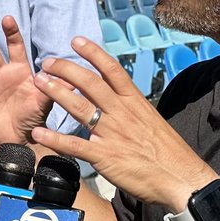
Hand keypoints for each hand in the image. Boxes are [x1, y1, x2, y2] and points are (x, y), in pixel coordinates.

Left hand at [29, 36, 216, 210]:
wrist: (181, 179)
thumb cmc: (169, 154)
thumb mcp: (152, 121)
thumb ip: (132, 110)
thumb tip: (118, 101)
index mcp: (135, 102)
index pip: (112, 70)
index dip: (93, 53)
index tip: (76, 41)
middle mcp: (122, 113)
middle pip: (90, 83)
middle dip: (66, 69)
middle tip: (46, 62)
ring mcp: (112, 134)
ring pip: (80, 107)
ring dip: (56, 92)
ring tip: (39, 82)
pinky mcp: (105, 157)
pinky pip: (74, 145)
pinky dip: (55, 138)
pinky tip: (38, 132)